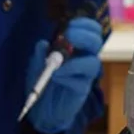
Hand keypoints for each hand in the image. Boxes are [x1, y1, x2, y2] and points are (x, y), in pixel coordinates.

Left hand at [26, 17, 103, 133]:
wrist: (42, 108)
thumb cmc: (43, 81)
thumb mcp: (36, 64)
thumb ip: (40, 54)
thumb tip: (44, 43)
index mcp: (76, 47)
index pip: (90, 30)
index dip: (84, 25)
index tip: (70, 25)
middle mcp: (84, 57)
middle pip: (96, 42)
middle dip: (84, 36)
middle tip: (69, 38)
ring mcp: (85, 74)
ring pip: (93, 62)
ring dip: (74, 61)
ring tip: (57, 65)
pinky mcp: (83, 88)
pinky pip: (81, 80)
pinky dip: (67, 75)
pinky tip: (56, 77)